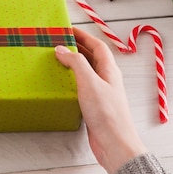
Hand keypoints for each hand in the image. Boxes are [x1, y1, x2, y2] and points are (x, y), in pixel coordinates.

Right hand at [55, 27, 146, 173]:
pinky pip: (82, 86)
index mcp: (109, 70)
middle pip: (92, 57)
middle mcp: (107, 79)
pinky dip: (72, 81)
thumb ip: (76, 63)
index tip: (68, 29)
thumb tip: (62, 49)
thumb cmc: (107, 114)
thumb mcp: (89, 82)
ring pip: (87, 72)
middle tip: (60, 42)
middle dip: (77, 47)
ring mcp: (101, 93)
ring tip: (57, 59)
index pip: (97, 46)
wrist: (115, 144)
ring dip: (73, 64)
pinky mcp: (94, 106)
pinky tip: (62, 84)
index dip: (84, 36)